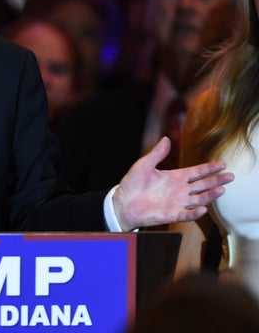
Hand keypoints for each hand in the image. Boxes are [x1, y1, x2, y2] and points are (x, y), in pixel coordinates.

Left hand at [113, 137, 233, 230]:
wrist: (122, 203)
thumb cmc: (132, 184)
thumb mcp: (144, 165)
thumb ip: (157, 154)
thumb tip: (166, 138)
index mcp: (174, 177)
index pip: (196, 172)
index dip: (209, 168)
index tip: (222, 164)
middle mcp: (179, 190)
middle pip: (202, 185)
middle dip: (216, 180)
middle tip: (230, 176)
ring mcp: (177, 203)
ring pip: (198, 199)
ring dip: (210, 195)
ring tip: (221, 189)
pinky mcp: (171, 214)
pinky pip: (186, 214)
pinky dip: (195, 213)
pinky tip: (204, 208)